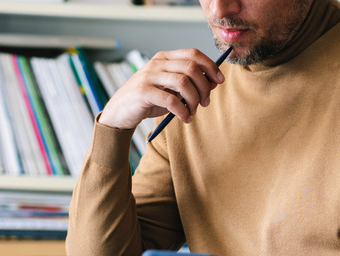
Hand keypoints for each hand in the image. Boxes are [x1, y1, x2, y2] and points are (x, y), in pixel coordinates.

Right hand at [98, 48, 224, 129]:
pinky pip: (171, 100)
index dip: (210, 66)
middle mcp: (157, 63)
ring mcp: (149, 76)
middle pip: (191, 68)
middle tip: (206, 102)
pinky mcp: (144, 92)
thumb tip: (214, 81)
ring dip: (194, 99)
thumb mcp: (170, 89)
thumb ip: (188, 84)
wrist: (120, 112)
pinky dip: (183, 111)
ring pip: (183, 82)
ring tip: (193, 111)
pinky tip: (185, 118)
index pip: (193, 54)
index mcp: (164, 58)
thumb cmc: (148, 100)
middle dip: (204, 86)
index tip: (220, 80)